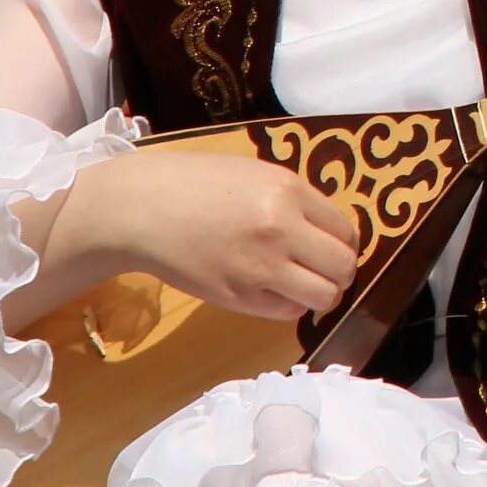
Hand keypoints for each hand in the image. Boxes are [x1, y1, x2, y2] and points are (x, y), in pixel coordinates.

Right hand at [53, 148, 361, 321]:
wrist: (140, 208)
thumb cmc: (196, 185)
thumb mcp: (256, 174)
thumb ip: (295, 200)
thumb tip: (328, 231)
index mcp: (289, 192)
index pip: (346, 231)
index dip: (344, 243)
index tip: (332, 246)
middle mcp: (281, 230)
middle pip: (343, 267)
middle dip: (341, 272)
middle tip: (325, 270)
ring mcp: (259, 268)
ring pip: (324, 296)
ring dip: (321, 293)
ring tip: (304, 284)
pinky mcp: (237, 297)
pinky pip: (287, 311)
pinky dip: (289, 304)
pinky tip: (273, 290)